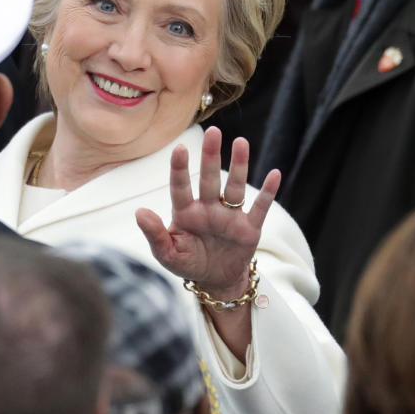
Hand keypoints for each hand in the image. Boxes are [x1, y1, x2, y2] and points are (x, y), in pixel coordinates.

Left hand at [136, 126, 280, 299]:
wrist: (216, 281)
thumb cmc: (188, 263)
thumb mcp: (167, 254)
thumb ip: (154, 234)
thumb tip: (139, 212)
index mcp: (186, 212)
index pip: (180, 187)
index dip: (180, 168)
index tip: (179, 148)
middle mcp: (208, 208)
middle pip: (210, 178)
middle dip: (211, 156)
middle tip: (212, 132)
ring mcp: (230, 216)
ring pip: (235, 187)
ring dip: (239, 165)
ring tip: (240, 142)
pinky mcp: (249, 228)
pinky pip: (260, 207)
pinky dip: (268, 192)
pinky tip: (275, 174)